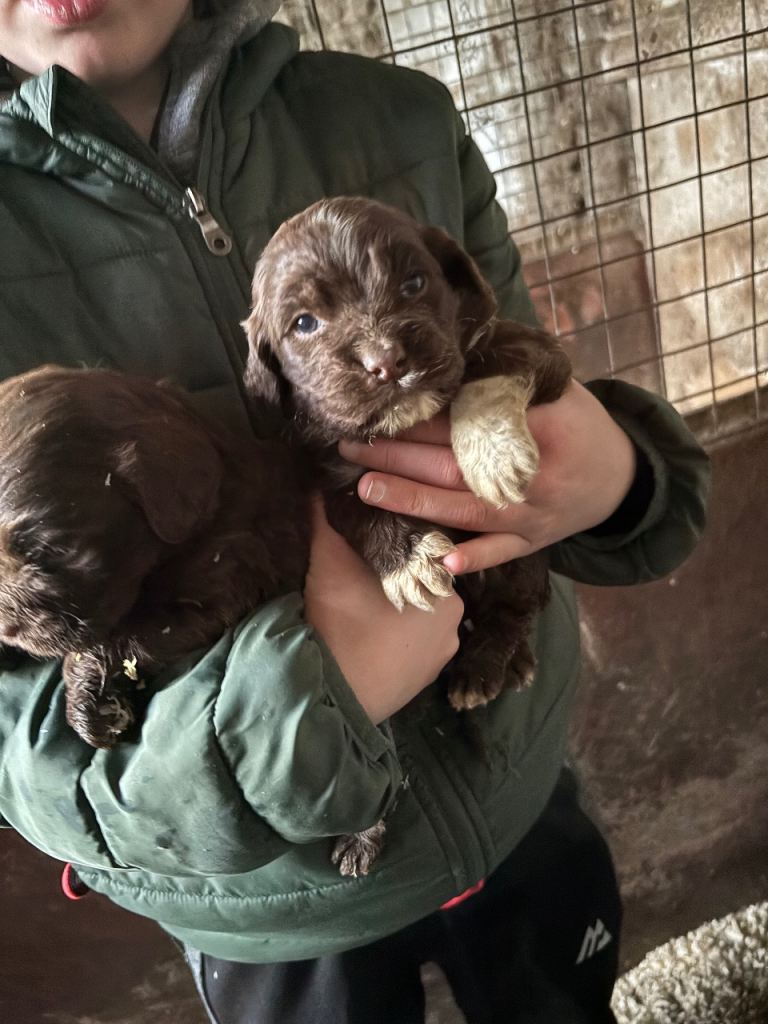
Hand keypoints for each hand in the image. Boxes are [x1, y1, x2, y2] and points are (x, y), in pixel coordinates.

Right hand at [303, 500, 463, 723]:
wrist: (329, 694)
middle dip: (398, 580)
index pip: (426, 551)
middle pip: (424, 584)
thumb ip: (326, 518)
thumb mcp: (327, 559)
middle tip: (362, 581)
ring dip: (398, 612)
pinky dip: (397, 641)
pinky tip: (371, 637)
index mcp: (441, 582)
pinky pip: (416, 648)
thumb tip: (319, 482)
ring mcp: (444, 652)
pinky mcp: (428, 679)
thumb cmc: (338, 619)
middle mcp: (454, 615)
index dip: (399, 547)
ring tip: (363, 610)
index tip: (373, 547)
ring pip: (421, 618)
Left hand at [338, 381, 636, 573]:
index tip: (387, 408)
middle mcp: (537, 475)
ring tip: (365, 489)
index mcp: (544, 426)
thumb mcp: (556, 387)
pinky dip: (473, 559)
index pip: (473, 420)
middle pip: (457, 465)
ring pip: (466, 511)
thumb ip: (508, 377)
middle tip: (352, 446)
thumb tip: (451, 354)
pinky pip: (500, 554)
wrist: (620, 478)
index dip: (426, 416)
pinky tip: (440, 562)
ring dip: (412, 501)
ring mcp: (535, 514)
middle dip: (400, 456)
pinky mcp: (534, 542)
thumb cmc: (578, 423)